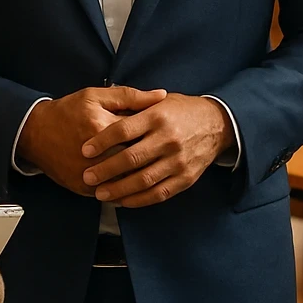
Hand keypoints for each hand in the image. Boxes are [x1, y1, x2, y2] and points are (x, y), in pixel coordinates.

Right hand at [16, 86, 167, 194]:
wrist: (36, 133)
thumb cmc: (68, 111)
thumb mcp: (97, 95)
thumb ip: (131, 96)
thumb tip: (161, 95)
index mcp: (101, 126)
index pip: (140, 133)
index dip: (155, 132)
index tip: (164, 130)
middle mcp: (96, 154)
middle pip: (136, 160)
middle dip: (153, 156)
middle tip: (165, 152)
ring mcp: (89, 174)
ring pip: (126, 181)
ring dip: (143, 177)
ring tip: (156, 169)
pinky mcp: (83, 188)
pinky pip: (112, 194)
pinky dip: (127, 190)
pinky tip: (138, 183)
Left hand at [81, 93, 234, 206]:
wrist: (216, 124)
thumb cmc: (181, 110)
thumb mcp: (159, 101)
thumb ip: (135, 107)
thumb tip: (104, 112)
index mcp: (158, 116)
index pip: (123, 130)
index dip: (102, 141)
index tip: (85, 150)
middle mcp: (168, 139)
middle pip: (131, 158)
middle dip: (105, 170)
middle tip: (87, 176)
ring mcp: (178, 160)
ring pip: (143, 180)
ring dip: (118, 189)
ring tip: (100, 193)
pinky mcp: (186, 178)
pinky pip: (158, 193)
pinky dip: (139, 200)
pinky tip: (123, 200)